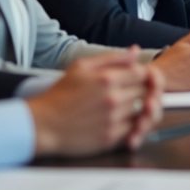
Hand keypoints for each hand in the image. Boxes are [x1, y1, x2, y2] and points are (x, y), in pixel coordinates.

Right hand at [28, 49, 160, 155]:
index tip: (136, 79)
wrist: (42, 124)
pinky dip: (132, 126)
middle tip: (133, 94)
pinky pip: (134, 129)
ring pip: (143, 111)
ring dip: (139, 109)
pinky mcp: (110, 137)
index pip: (143, 73)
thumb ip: (112, 58)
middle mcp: (113, 98)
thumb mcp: (81, 67)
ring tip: (126, 108)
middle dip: (144, 91)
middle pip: (146, 92)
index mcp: (107, 79)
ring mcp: (113, 119)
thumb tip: (135, 51)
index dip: (143, 75)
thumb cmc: (60, 95)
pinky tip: (120, 121)